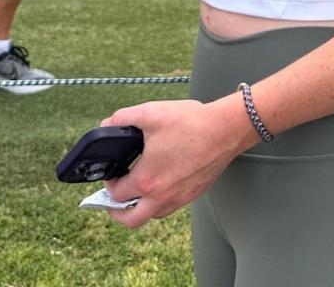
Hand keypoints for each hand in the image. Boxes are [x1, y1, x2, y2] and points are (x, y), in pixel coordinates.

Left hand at [102, 98, 247, 227]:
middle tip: (114, 200)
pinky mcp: (194, 194)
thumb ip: (123, 117)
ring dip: (141, 207)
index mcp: (147, 180)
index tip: (111, 174)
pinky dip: (161, 201)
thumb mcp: (150, 113)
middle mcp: (162, 196)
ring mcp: (180, 198)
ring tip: (138, 190)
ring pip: (154, 215)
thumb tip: (108, 123)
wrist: (225, 130)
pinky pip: (172, 206)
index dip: (109, 184)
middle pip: (132, 220)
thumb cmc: (190, 123)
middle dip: (117, 212)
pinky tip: (163, 181)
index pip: (116, 194)